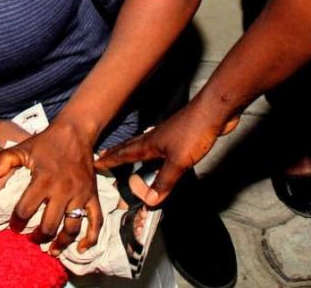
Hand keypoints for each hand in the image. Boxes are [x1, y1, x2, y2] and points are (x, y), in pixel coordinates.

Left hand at [0, 119, 100, 254]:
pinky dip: (91, 238)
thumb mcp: (22, 148)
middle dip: (38, 237)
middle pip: (50, 224)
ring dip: (61, 242)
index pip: (26, 209)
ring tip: (52, 251)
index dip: (17, 221)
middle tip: (32, 240)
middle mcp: (63, 190)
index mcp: (44, 180)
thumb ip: (4, 159)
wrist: (75, 133)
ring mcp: (80, 195)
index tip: (13, 226)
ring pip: (72, 227)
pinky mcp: (93, 196)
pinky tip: (81, 249)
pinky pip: (96, 221)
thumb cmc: (45, 143)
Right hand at [95, 99, 239, 205]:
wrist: (214, 112)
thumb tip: (150, 200)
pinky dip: (152, 155)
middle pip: (130, 148)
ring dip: (133, 154)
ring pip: (144, 147)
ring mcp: (167, 136)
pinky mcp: (180, 137)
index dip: (110, 160)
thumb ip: (164, 181)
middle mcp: (154, 139)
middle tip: (105, 158)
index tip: (96, 163)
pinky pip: (159, 149)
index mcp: (149, 144)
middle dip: (117, 154)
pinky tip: (158, 157)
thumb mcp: (178, 162)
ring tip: (126, 158)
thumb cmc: (194, 131)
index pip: (124, 154)